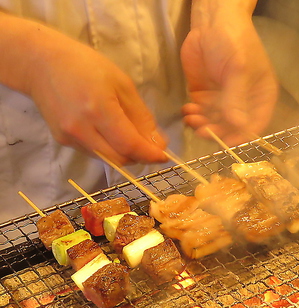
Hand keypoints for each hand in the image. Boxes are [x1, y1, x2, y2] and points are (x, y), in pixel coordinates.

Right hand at [27, 26, 166, 165]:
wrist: (41, 64)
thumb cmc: (86, 66)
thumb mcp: (122, 84)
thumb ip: (141, 117)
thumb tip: (158, 143)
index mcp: (98, 110)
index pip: (129, 145)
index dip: (150, 155)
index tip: (164, 156)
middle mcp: (81, 129)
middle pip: (119, 159)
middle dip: (139, 157)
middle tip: (150, 146)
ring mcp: (70, 138)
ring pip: (107, 160)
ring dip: (125, 154)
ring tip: (131, 137)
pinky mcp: (63, 142)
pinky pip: (95, 154)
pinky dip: (109, 150)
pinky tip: (110, 134)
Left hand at [181, 12, 277, 145]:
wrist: (210, 21)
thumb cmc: (233, 41)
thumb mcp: (238, 69)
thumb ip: (236, 98)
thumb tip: (238, 125)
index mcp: (260, 96)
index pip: (254, 123)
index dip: (241, 135)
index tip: (227, 142)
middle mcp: (242, 102)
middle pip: (231, 127)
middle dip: (216, 130)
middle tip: (202, 130)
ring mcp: (222, 100)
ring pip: (213, 122)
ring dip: (202, 124)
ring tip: (192, 117)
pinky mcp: (204, 96)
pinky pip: (200, 113)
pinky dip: (193, 115)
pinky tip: (187, 109)